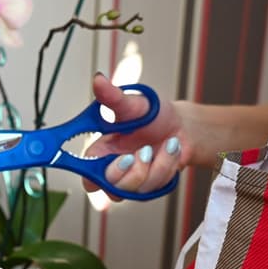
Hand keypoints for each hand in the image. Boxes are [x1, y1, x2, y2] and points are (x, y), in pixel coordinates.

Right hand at [84, 73, 193, 200]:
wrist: (182, 127)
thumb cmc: (153, 116)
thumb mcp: (133, 104)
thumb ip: (113, 97)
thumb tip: (98, 80)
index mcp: (102, 152)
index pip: (86, 174)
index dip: (91, 175)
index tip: (113, 160)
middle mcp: (113, 170)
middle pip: (109, 187)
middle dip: (130, 170)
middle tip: (143, 150)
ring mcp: (131, 182)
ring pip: (135, 189)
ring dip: (155, 164)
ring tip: (164, 144)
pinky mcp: (148, 188)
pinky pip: (154, 186)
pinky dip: (167, 164)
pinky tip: (171, 150)